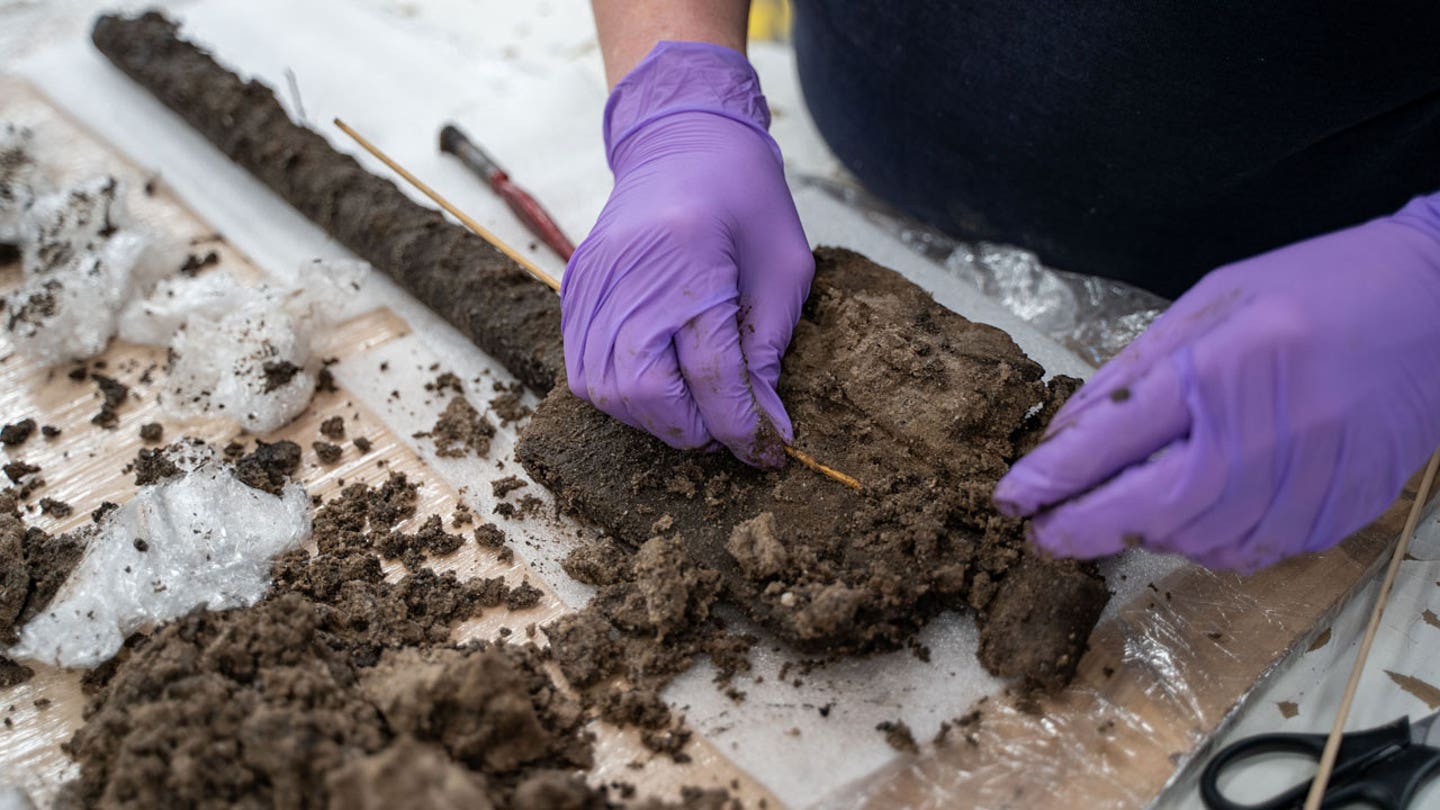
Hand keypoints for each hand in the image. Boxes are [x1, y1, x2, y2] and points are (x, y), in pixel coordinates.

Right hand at [562, 41, 812, 466]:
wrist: (683, 139)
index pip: (711, 372)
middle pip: (645, 392)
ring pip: (606, 391)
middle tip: (730, 429)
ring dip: (654, 419)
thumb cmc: (745, 197)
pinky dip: (621, 394)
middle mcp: (628, 272)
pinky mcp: (573, 289)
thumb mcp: (783, 269)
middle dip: (692, 429)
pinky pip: (582, 369)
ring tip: (697, 411)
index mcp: (689, 257)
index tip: (769, 450)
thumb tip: (762, 424)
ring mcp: (591, 281)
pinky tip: (660, 386)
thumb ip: (769, 349)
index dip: (742, 425)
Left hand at [995, 194, 1439, 570]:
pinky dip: (1208, 543)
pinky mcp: (1342, 509)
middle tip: (1042, 535)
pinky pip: (1254, 550)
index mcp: (1229, 361)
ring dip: (1146, 536)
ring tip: (1119, 516)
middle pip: (1154, 504)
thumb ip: (1136, 371)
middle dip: (1085, 527)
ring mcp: (1314, 476)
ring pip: (1201, 539)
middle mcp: (1272, 426)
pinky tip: (1192, 519)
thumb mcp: (1212, 303)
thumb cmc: (1315, 288)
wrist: (1437, 303)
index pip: (1118, 435)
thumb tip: (1065, 434)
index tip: (1010, 497)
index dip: (1054, 475)